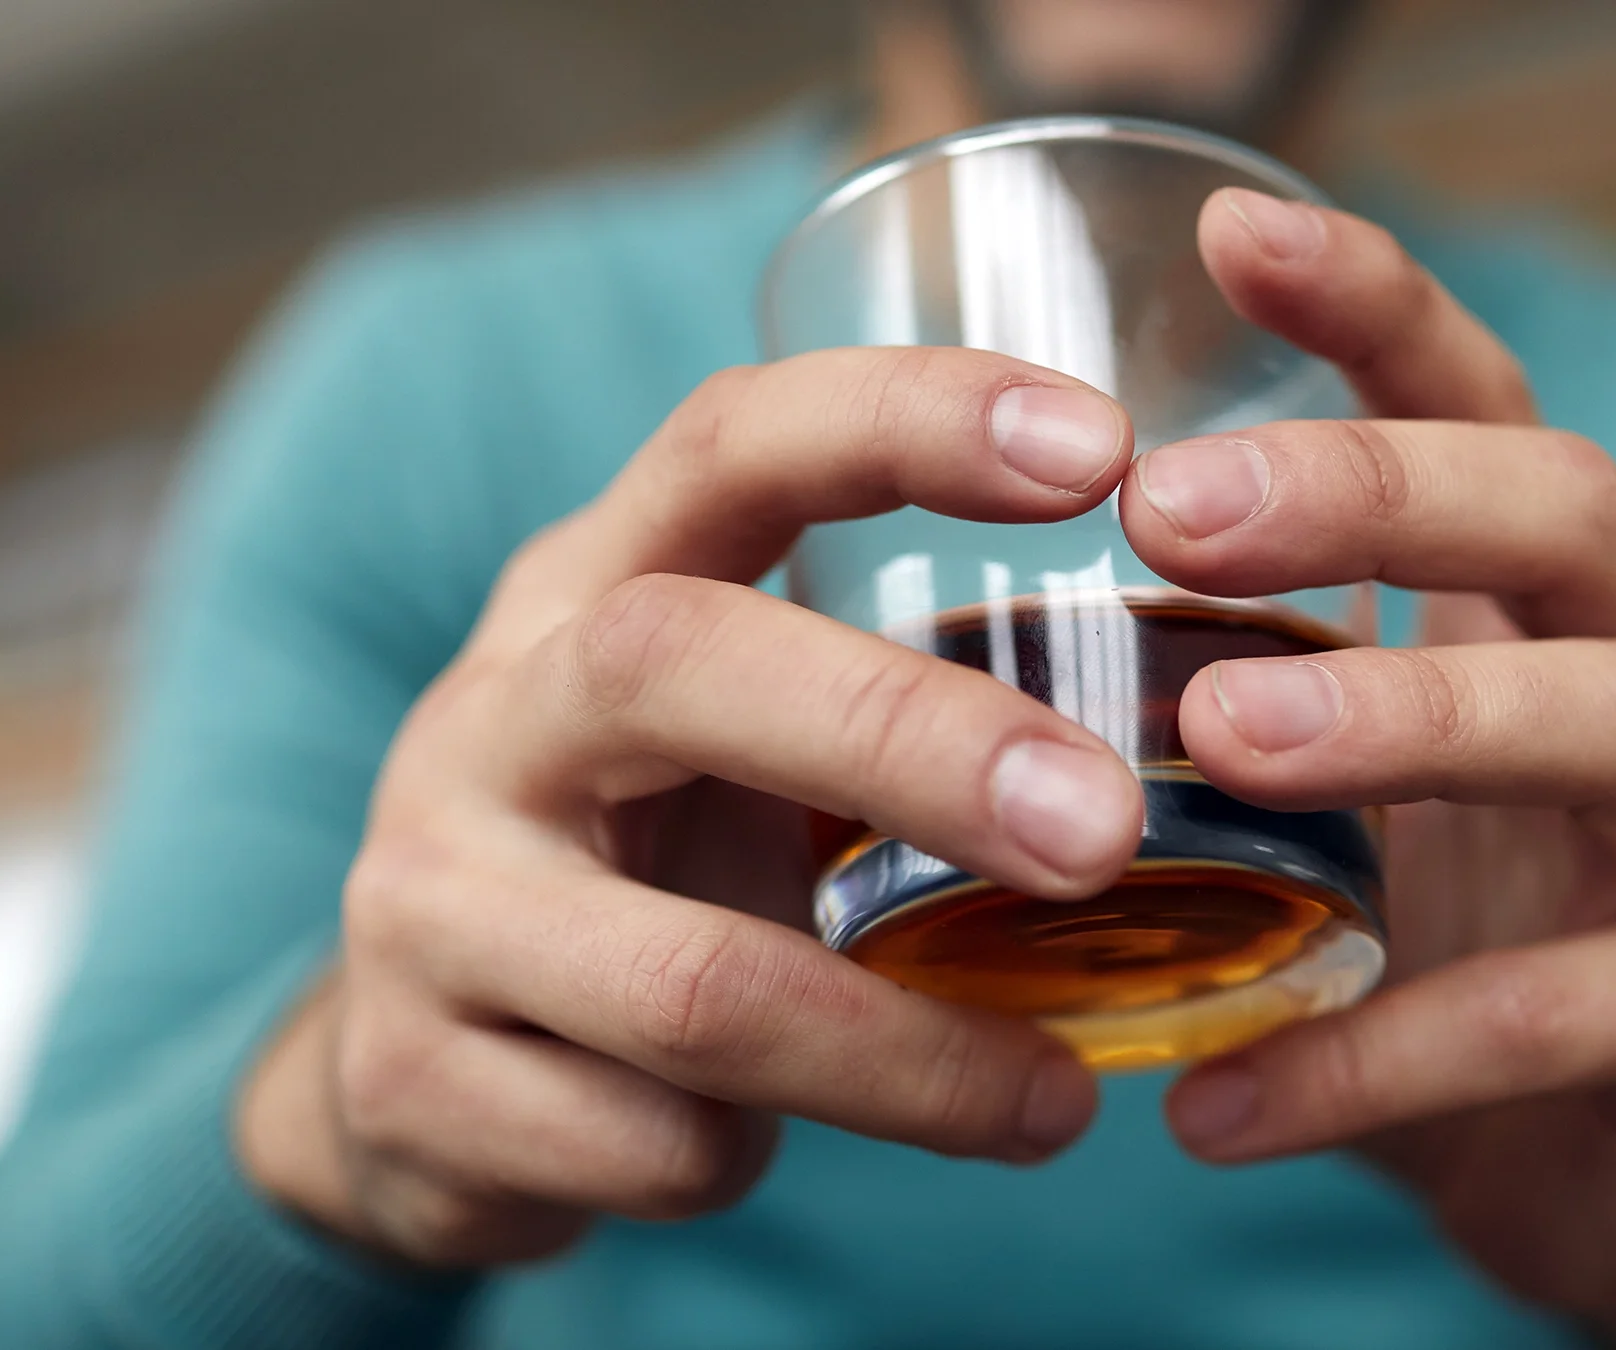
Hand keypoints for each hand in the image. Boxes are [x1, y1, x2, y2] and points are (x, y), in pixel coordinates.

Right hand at [237, 349, 1151, 1265]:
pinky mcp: (416, 1084)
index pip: (730, 445)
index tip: (1097, 447)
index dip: (904, 418)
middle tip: (1104, 831)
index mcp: (591, 591)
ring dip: (909, 1058)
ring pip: (695, 983)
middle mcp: (491, 716)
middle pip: (674, 663)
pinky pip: (653, 1147)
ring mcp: (432, 900)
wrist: (405, 1072)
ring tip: (1055, 1105)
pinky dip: (763, 1162)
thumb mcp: (728, 743)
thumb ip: (889, 701)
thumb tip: (1210, 741)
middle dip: (912, 743)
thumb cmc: (641, 867)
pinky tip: (786, 1152)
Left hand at [1125, 191, 1615, 1347]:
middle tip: (1174, 510)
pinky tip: (1215, 1106)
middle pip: (1577, 513)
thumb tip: (977, 656)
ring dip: (1409, 719)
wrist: (1613, 1180)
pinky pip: (1555, 1018)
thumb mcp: (1351, 799)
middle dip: (1379, 491)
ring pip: (1613, 725)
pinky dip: (1376, 1052)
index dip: (1381, 308)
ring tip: (1218, 747)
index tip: (1230, 234)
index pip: (1494, 406)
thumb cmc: (1451, 946)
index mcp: (1566, 602)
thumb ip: (1236, 705)